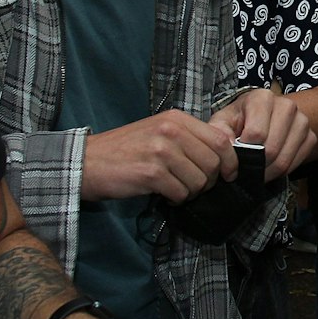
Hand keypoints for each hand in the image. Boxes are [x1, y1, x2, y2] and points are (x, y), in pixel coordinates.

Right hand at [80, 110, 236, 202]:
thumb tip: (222, 157)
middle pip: (213, 162)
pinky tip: (164, 195)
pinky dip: (176, 199)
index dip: (230, 161)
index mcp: (176, 119)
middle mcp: (171, 130)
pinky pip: (181, 193)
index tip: (228, 174)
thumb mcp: (159, 132)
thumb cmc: (125, 150)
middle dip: (209, 181)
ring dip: (191, 192)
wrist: (87, 162)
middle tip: (194, 187)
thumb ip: (188, 138)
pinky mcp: (151, 173)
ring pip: (199, 180)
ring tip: (176, 189)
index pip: (220, 139)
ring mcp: (161, 150)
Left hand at [208, 90, 315, 181]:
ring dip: (268, 172)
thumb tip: (226, 148)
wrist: (265, 116)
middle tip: (245, 169)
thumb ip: (219, 132)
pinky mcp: (311, 135)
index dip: (244, 151)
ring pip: (285, 159)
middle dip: (255, 165)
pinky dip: (282, 171)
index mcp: (262, 97)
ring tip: (256, 170)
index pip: (256, 133)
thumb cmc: (240, 119)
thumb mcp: (223, 121)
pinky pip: (297, 162)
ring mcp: (302, 120)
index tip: (235, 157)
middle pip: (271, 149)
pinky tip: (271, 166)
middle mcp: (287, 105)